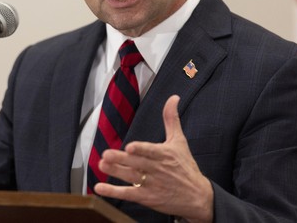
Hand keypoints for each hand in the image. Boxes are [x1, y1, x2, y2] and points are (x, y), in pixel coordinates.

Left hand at [94, 95, 213, 222]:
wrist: (197, 198)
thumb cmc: (186, 166)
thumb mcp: (180, 141)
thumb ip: (171, 119)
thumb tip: (173, 97)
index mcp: (165, 155)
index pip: (151, 151)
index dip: (141, 149)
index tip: (130, 147)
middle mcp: (157, 170)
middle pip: (137, 164)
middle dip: (121, 159)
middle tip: (106, 154)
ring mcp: (151, 185)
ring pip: (131, 178)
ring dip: (115, 172)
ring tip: (101, 165)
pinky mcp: (147, 198)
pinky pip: (128, 194)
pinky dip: (113, 192)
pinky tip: (99, 188)